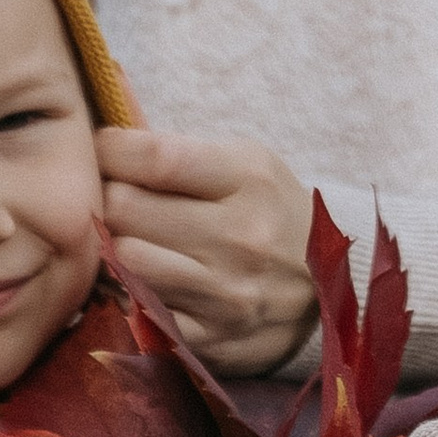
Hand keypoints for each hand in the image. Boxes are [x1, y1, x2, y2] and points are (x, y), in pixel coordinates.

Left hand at [96, 96, 317, 373]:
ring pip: (123, 258)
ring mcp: (226, 292)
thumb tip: (106, 99)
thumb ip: (175, 144)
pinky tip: (145, 277)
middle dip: (111, 198)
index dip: (110, 149)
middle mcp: (241, 236)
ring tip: (133, 238)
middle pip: (124, 207)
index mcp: (248, 178)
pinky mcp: (211, 337)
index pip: (150, 156)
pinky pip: (137, 307)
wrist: (331, 291)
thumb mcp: (244, 162)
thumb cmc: (270, 212)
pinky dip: (130, 290)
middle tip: (121, 198)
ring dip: (116, 246)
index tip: (108, 150)